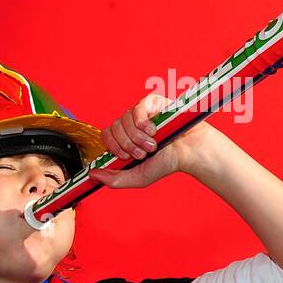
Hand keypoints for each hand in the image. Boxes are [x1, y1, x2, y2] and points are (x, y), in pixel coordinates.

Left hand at [88, 93, 216, 189]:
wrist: (190, 151)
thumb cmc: (167, 163)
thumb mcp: (138, 177)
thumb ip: (115, 179)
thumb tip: (93, 174)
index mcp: (125, 139)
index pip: (106, 136)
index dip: (113, 147)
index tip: (126, 157)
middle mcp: (131, 124)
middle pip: (113, 128)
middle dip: (128, 145)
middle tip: (144, 153)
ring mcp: (141, 112)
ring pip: (124, 120)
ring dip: (138, 137)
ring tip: (153, 144)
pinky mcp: (151, 102)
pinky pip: (136, 109)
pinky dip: (143, 124)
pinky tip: (154, 131)